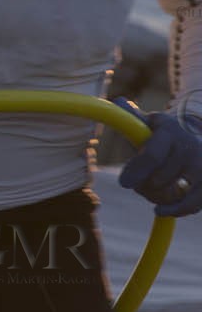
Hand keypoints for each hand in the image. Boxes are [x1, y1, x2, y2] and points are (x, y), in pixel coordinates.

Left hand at [114, 98, 201, 216]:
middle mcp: (189, 148)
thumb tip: (119, 101)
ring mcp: (201, 167)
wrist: (198, 139)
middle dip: (141, 183)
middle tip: (135, 181)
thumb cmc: (164, 134)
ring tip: (151, 187)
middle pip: (157, 179)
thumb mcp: (150, 123)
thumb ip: (132, 117)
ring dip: (154, 195)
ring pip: (170, 193)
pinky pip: (191, 205)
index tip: (124, 183)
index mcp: (170, 131)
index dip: (137, 170)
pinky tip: (161, 209)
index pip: (152, 155)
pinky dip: (174, 210)